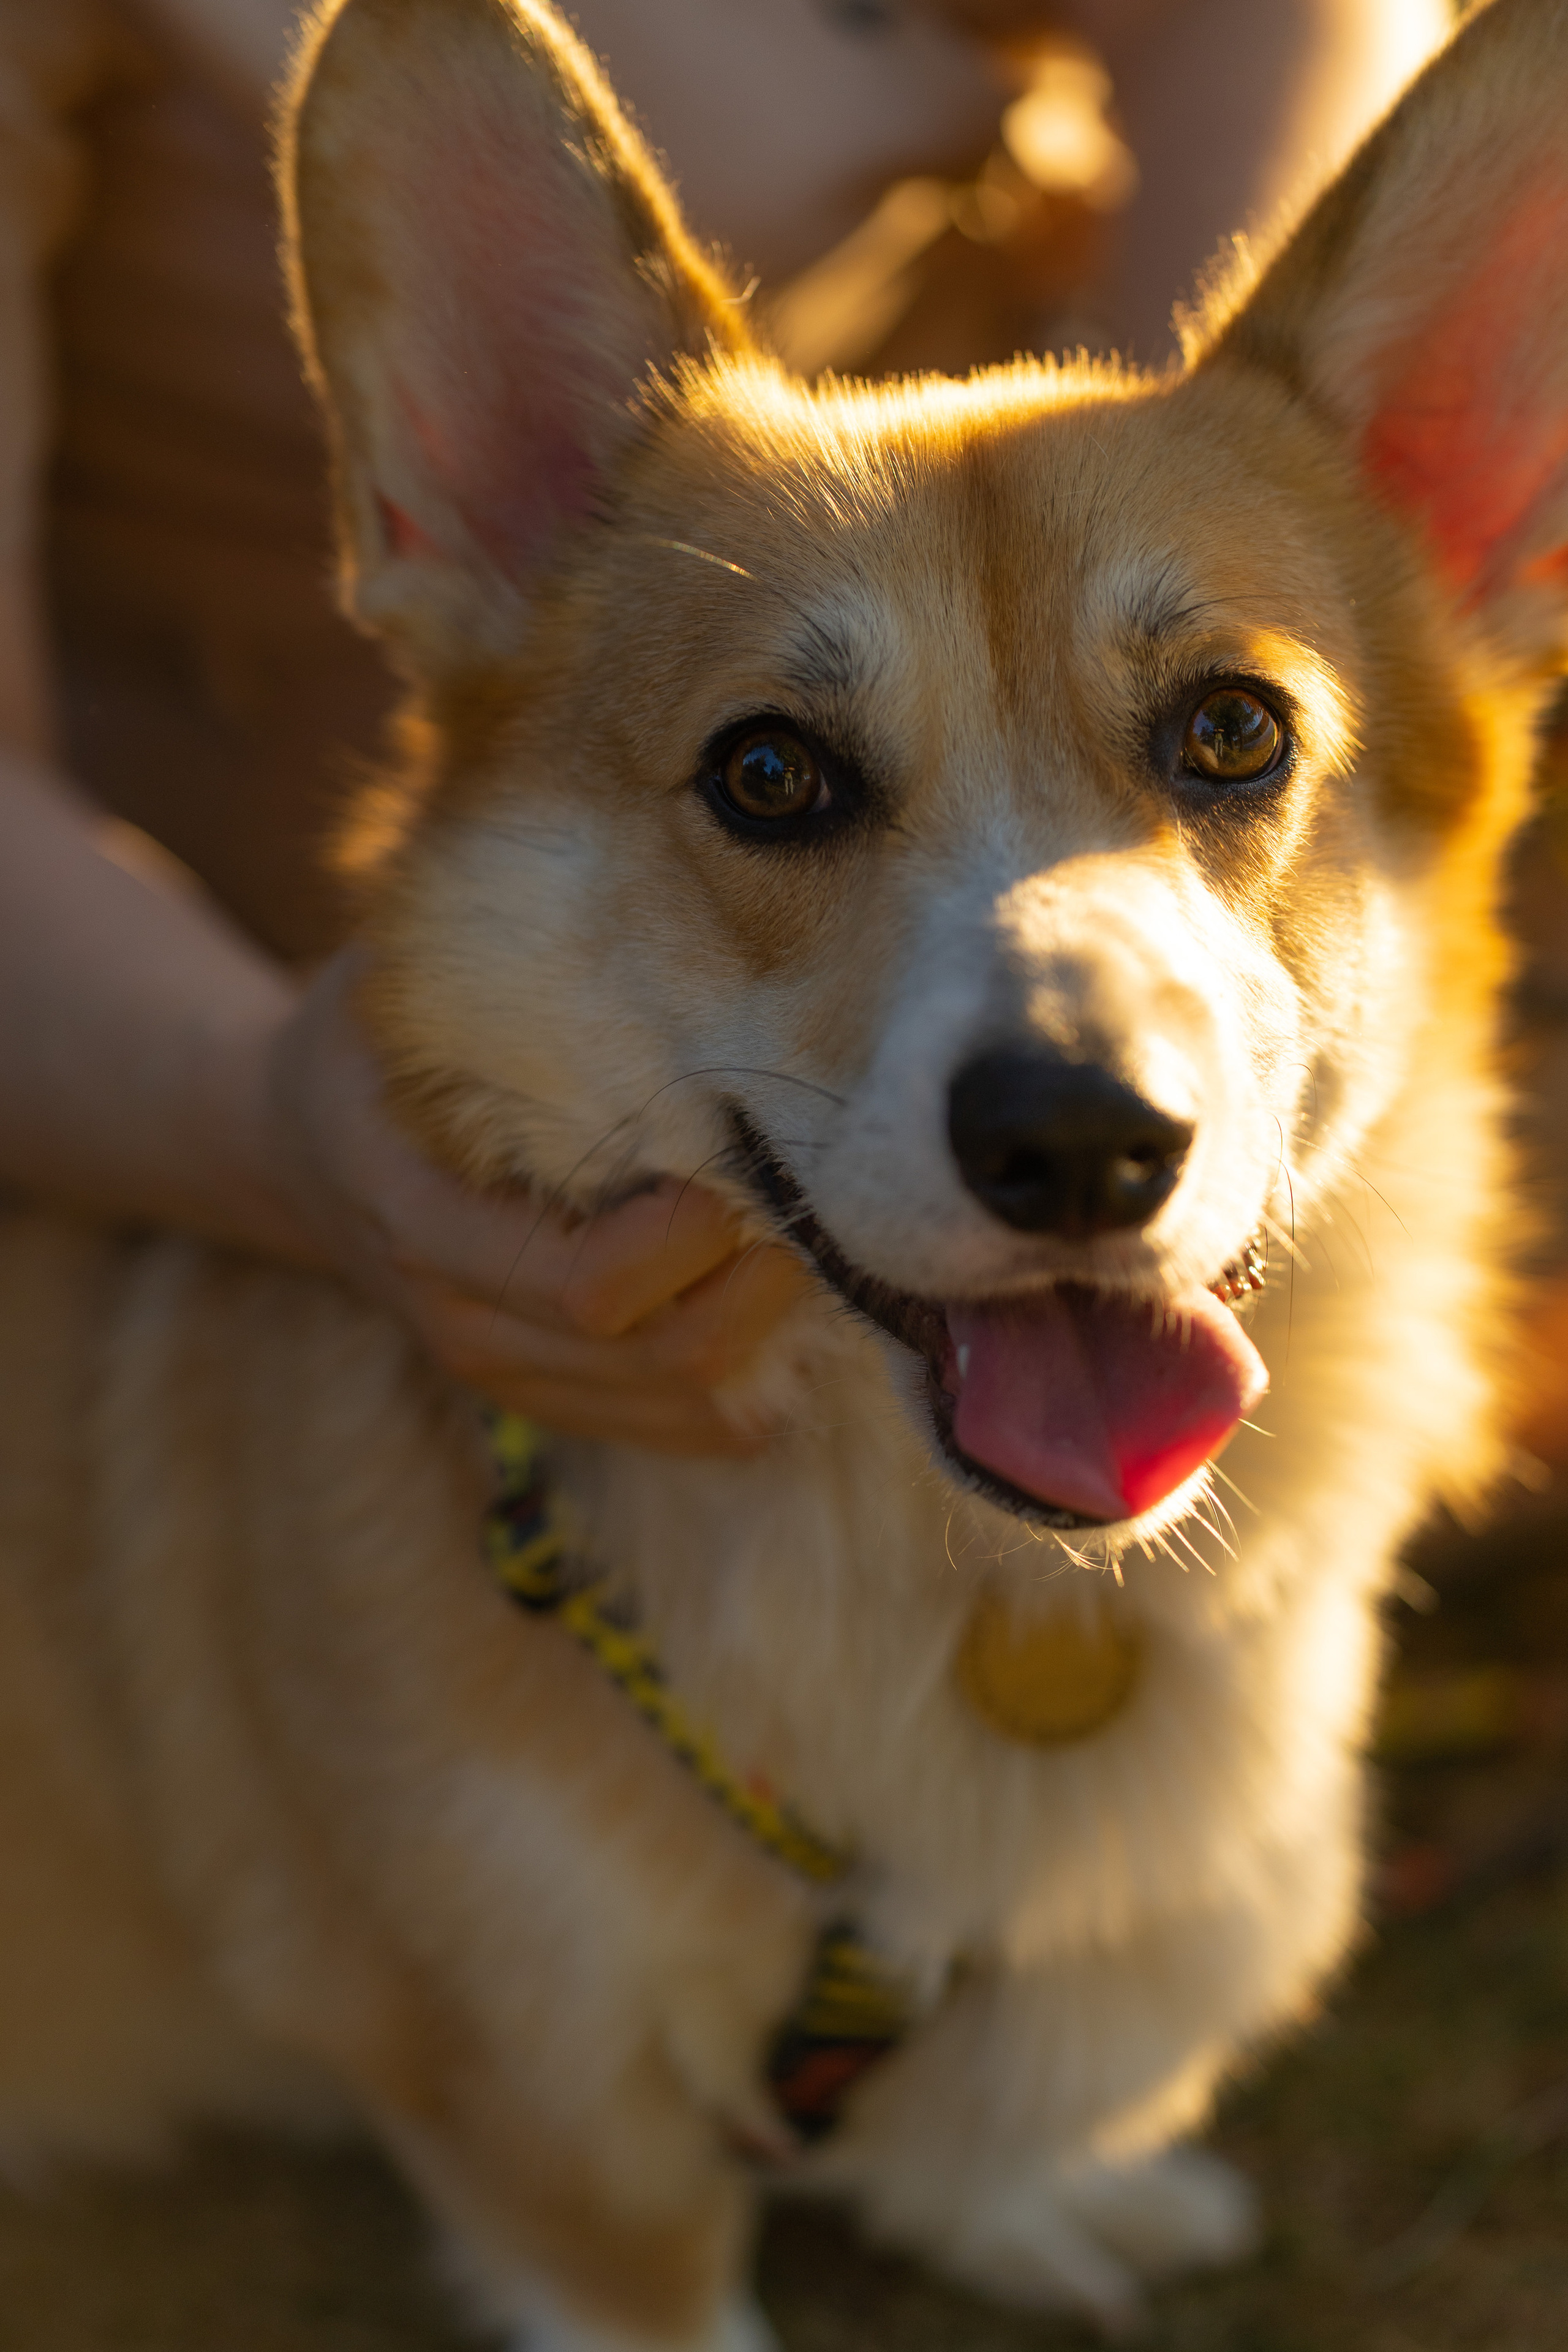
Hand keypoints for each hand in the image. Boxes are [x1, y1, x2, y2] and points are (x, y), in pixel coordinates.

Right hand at [266, 954, 808, 1452]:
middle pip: (660, 1358)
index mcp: (424, 1225)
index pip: (588, 1287)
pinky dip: (758, 1375)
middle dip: (761, 1281)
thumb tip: (615, 888)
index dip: (689, 1239)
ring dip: (773, 1330)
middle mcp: (465, 1326)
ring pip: (688, 1407)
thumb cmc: (371, 1051)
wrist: (302, 1151)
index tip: (738, 1157)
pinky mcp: (554, 1404)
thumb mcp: (389, 990)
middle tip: (805, 1191)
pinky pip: (693, 1432)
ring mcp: (510, 1380)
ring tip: (801, 1232)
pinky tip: (773, 1294)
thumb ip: (479, 972)